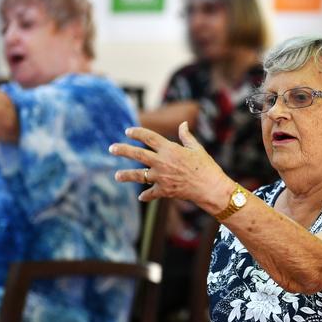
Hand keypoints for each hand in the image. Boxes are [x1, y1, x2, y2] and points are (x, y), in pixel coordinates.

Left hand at [110, 122, 231, 209]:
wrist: (210, 188)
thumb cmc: (206, 166)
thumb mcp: (196, 148)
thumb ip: (186, 136)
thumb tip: (183, 124)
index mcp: (170, 149)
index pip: (148, 137)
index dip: (137, 133)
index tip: (128, 131)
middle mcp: (162, 162)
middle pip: (137, 154)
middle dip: (123, 150)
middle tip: (112, 148)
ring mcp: (162, 177)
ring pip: (139, 175)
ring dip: (126, 176)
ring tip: (117, 176)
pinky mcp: (164, 191)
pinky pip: (151, 193)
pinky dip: (146, 195)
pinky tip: (141, 197)